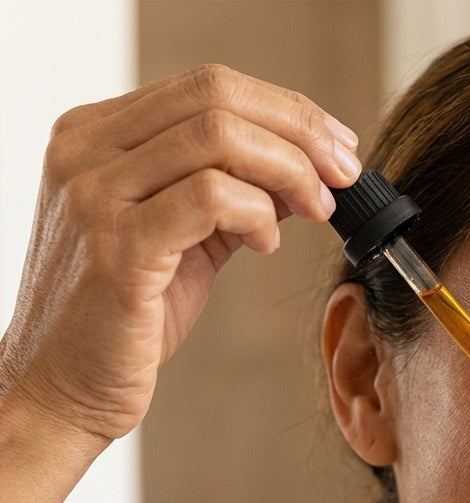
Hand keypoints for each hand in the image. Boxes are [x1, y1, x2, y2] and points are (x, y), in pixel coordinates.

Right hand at [0, 64, 359, 445]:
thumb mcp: (180, 240)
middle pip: (216, 96)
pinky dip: (257, 214)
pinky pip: (209, 197)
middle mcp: (86, 150)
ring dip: (289, 171)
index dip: (286, 110)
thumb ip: (228, 197)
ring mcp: (95, 194)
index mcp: (97, 135)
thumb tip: (304, 171)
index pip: (206, 86)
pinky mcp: (118, 246)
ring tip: (316, 211)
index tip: (337, 146)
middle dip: (300, 132)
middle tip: (345, 175)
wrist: (63, 388)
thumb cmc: (124, 320)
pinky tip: (267, 244)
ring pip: (217, 136)